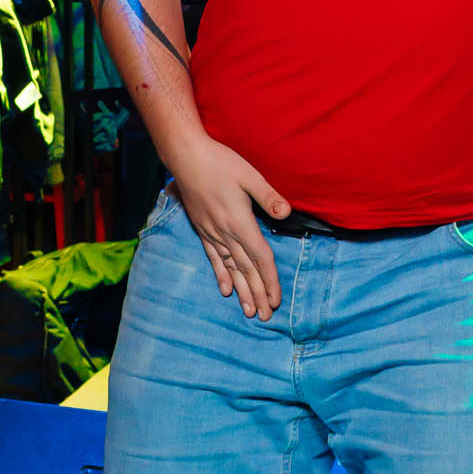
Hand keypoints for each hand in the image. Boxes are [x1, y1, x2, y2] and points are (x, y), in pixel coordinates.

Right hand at [167, 134, 290, 319]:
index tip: (277, 300)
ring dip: (241, 291)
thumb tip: (286, 213)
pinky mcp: (203, 230)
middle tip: (266, 316)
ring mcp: (212, 233)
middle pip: (247, 270)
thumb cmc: (220, 162)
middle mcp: (225, 233)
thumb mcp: (250, 175)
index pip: (261, 258)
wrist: (185, 157)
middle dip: (258, 294)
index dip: (270, 280)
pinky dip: (221, 275)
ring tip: (249, 311)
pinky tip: (226, 290)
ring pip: (231, 269)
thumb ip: (268, 197)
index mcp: (240, 222)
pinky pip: (214, 258)